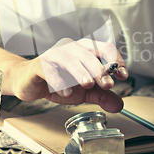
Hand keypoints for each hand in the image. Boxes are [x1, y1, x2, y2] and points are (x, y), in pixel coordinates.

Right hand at [10, 38, 127, 112]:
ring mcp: (55, 55)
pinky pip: (51, 70)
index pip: (105, 48)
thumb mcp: (84, 92)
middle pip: (90, 53)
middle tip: (108, 85)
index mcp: (85, 50)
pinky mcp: (40, 65)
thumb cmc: (59, 81)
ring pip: (71, 59)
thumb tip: (120, 105)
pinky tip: (66, 93)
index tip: (123, 75)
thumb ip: (102, 96)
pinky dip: (59, 82)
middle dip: (100, 69)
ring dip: (81, 72)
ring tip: (88, 85)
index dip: (116, 60)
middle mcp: (71, 48)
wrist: (30, 83)